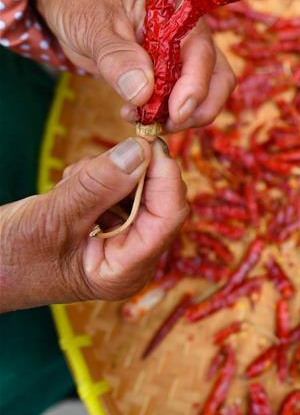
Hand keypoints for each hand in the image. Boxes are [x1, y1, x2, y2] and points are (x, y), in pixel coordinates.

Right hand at [0, 138, 187, 311]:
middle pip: (160, 203)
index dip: (165, 177)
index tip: (148, 141)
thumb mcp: (52, 217)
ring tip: (73, 181)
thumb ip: (98, 186)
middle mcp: (132, 261)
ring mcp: (121, 246)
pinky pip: (121, 195)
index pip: (168, 218)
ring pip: (140, 193)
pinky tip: (72, 185)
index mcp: (125, 272)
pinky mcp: (107, 231)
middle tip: (100, 161)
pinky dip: (101, 181)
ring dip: (113, 176)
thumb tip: (140, 152)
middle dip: (135, 175)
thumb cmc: (7, 258)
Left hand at [33, 0, 235, 131]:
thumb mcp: (92, 25)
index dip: (194, 88)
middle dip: (197, 108)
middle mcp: (192, 35)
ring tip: (144, 121)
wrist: (70, 5)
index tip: (174, 114)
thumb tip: (143, 92)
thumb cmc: (82, 3)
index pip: (203, 55)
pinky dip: (167, 116)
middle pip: (218, 79)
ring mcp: (185, 57)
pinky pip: (184, 102)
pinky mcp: (173, 76)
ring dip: (183, 116)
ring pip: (208, 94)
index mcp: (181, 13)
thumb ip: (117, 56)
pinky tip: (136, 115)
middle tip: (162, 125)